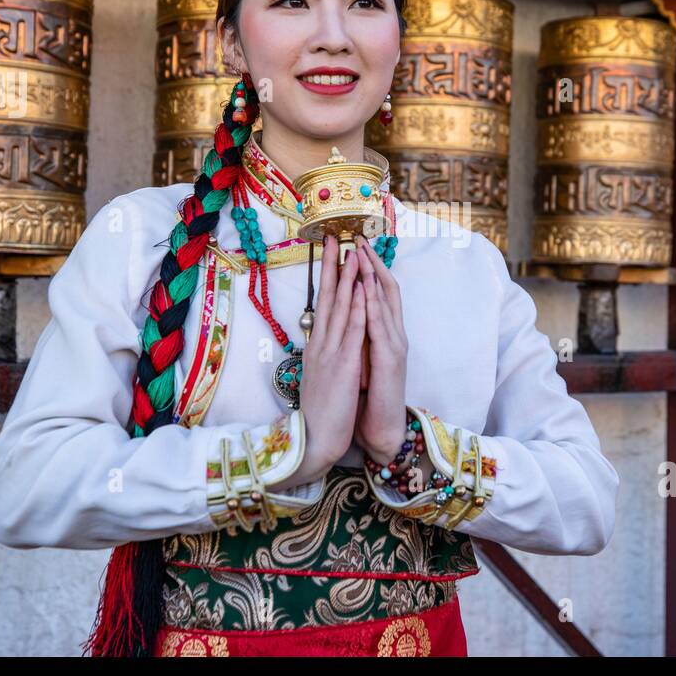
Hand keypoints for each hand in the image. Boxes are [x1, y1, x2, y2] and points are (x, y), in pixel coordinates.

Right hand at [294, 235, 366, 477]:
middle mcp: (320, 344)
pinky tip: (361, 290)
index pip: (322, 303)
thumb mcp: (318, 375)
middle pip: (327, 297)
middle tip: (337, 237)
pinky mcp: (342, 365)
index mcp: (316, 346)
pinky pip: (351, 331)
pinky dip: (357, 308)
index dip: (327, 276)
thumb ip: (321, 353)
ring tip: (353, 252)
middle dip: (333, 266)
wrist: (314, 438)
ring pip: (340, 308)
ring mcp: (330, 352)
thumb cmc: (318, 411)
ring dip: (348, 278)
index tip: (331, 252)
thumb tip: (322, 336)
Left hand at [353, 241, 409, 465]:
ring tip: (363, 254)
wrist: (381, 426)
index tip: (353, 246)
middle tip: (359, 237)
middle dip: (372, 264)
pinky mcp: (389, 360)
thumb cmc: (368, 395)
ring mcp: (393, 346)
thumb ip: (356, 337)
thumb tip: (344, 318)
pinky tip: (367, 291)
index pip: (377, 293)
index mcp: (383, 334)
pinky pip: (380, 329)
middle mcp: (392, 334)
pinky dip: (373, 308)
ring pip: (384, 304)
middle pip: (385, 290)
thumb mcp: (358, 358)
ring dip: (374, 278)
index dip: (367, 269)